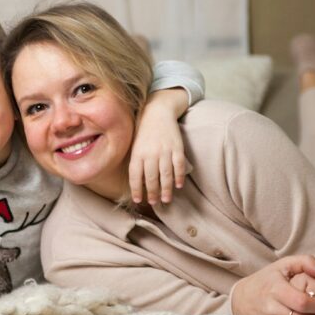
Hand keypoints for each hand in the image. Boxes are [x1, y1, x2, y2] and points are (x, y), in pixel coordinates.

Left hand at [129, 88, 190, 204]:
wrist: (157, 112)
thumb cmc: (144, 131)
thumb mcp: (135, 145)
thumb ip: (136, 161)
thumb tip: (138, 183)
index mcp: (137, 153)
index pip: (135, 176)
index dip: (136, 189)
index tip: (138, 200)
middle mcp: (150, 153)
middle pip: (151, 178)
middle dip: (153, 193)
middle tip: (154, 202)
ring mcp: (165, 150)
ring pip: (166, 174)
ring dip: (166, 189)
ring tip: (166, 199)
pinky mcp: (177, 147)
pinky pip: (178, 165)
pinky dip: (179, 176)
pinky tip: (179, 185)